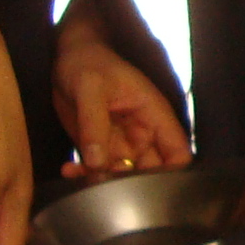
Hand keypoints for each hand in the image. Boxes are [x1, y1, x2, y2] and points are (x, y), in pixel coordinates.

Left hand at [52, 20, 193, 180]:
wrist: (66, 58)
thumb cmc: (88, 63)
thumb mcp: (90, 88)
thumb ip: (94, 123)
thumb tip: (97, 162)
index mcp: (153, 115)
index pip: (178, 152)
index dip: (172, 174)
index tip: (148, 186)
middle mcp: (142, 134)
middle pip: (151, 172)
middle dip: (131, 184)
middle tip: (105, 183)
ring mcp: (120, 142)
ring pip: (122, 175)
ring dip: (103, 181)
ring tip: (80, 174)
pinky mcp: (98, 147)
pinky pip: (97, 169)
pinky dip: (84, 174)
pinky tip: (68, 170)